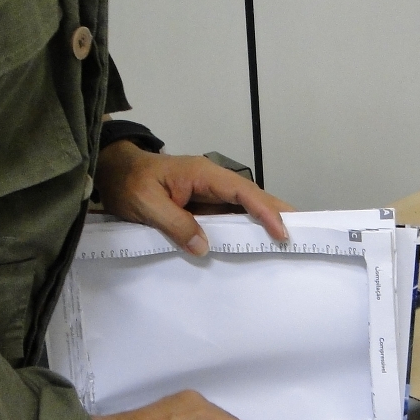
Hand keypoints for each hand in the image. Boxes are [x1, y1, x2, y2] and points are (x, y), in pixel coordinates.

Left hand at [95, 142, 293, 255]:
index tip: (282, 231)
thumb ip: (174, 223)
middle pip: (254, 199)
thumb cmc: (128, 182)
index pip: (244, 192)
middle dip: (279, 215)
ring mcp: (210, 195)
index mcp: (204, 175)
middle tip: (306, 235)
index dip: (265, 211)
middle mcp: (213, 182)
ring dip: (266, 224)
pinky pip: (230, 220)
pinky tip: (257, 246)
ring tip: (290, 244)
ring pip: (245, 210)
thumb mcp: (145, 203)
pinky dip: (246, 231)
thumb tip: (203, 247)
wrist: (114, 173)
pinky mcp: (204, 208)